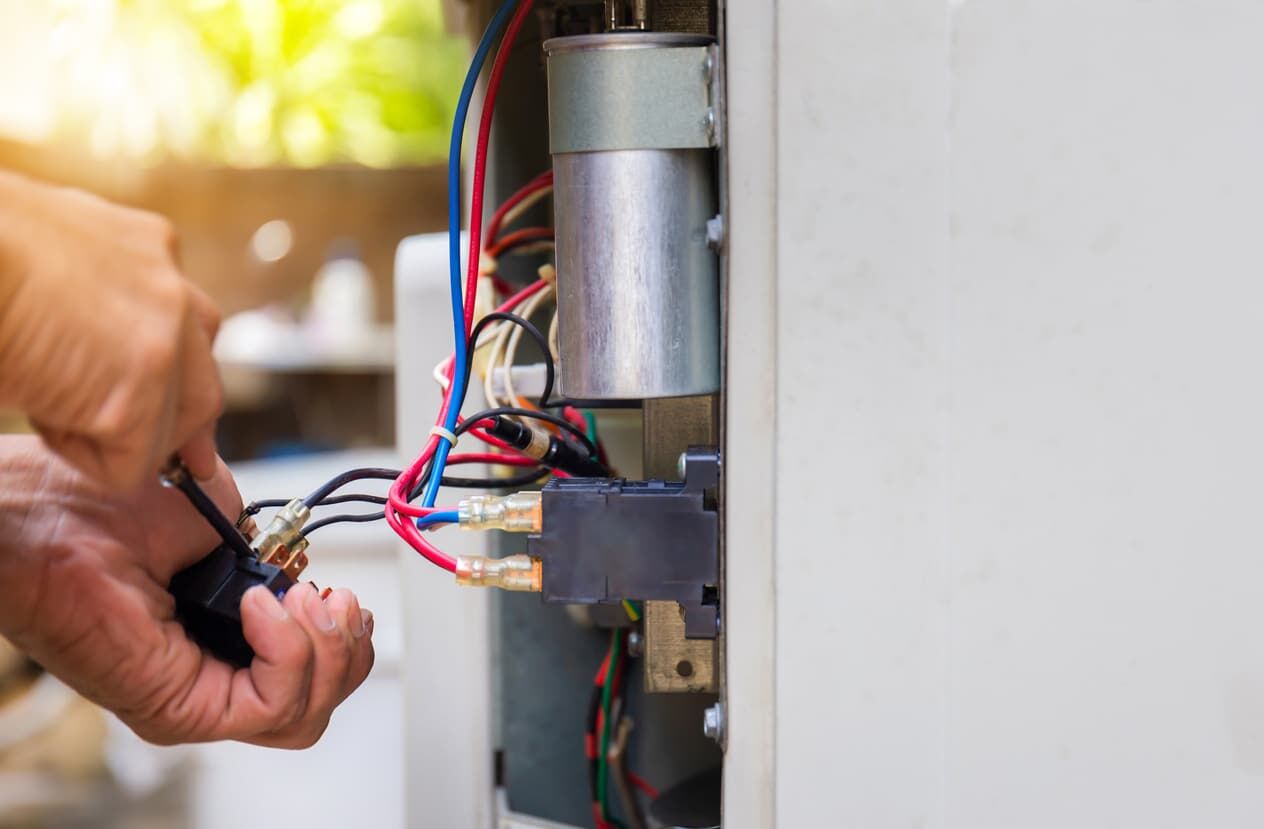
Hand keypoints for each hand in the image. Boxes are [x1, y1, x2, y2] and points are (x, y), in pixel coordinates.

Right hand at [0, 171, 223, 489]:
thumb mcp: (49, 260)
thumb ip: (95, 300)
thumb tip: (100, 362)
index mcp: (145, 247)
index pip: (187, 323)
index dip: (174, 376)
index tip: (162, 409)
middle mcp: (169, 287)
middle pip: (203, 378)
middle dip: (181, 424)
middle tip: (163, 455)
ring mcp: (165, 339)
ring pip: (179, 423)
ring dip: (117, 435)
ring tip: (45, 401)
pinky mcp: (142, 390)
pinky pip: (131, 463)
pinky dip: (83, 457)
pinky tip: (38, 414)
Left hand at [0, 436, 374, 747]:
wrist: (55, 514)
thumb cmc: (112, 511)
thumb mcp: (224, 527)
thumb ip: (269, 559)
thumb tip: (302, 576)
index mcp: (221, 644)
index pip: (310, 676)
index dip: (339, 639)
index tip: (330, 589)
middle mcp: (211, 682)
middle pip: (317, 707)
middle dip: (345, 650)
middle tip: (328, 600)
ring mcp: (196, 702)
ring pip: (303, 718)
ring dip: (323, 651)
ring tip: (295, 600)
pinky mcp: (182, 711)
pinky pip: (272, 706)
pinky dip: (287, 650)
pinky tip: (261, 605)